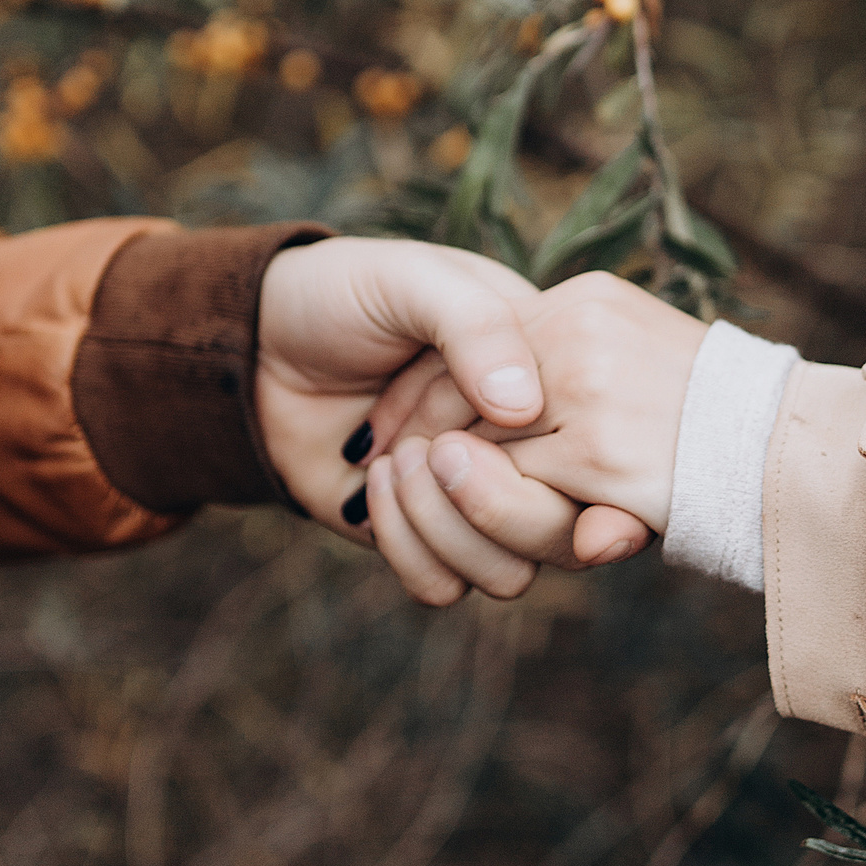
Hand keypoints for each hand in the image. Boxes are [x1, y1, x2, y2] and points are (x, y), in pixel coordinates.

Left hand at [255, 237, 642, 604]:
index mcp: (550, 381)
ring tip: (394, 456)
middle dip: (503, 504)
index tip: (588, 511)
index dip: (608, 490)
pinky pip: (445, 585)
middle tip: (438, 451)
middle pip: (568, 530)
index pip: (608, 453)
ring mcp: (474, 503)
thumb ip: (475, 325)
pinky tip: (370, 484)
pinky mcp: (423, 541)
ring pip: (510, 572)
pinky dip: (406, 545)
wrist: (256, 342)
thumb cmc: (346, 293)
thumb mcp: (415, 280)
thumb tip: (524, 407)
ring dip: (447, 523)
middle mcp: (524, 452)